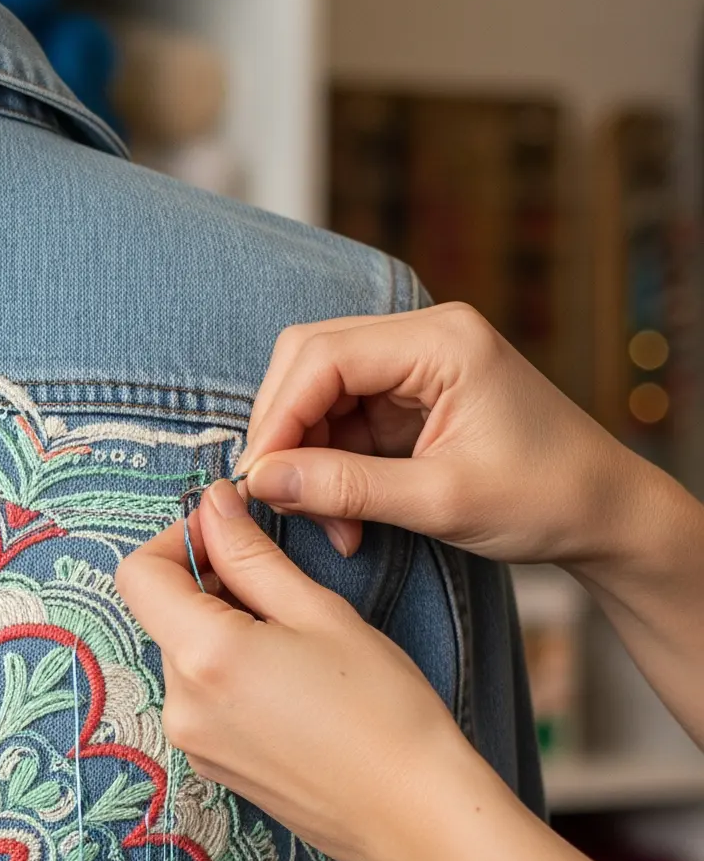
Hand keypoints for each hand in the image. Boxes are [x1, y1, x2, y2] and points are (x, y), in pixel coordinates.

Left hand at [115, 479, 483, 860]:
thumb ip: (252, 557)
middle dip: (212, 588)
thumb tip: (213, 506)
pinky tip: (292, 686)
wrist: (411, 814)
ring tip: (299, 646)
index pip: (139, 575)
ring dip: (224, 632)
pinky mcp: (210, 765)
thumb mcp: (319, 614)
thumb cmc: (384, 711)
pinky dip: (232, 674)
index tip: (228, 532)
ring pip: (185, 656)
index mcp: (203, 656)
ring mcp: (192, 742)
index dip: (178, 540)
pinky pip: (202, 698)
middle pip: (164, 615)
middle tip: (283, 590)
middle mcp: (181, 705)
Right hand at [237, 301, 703, 755]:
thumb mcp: (438, 502)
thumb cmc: (543, 499)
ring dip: (308, 458)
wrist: (603, 513)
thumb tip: (261, 481)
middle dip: (286, 432)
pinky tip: (345, 515)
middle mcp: (425, 336)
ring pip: (320, 392)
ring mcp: (418, 364)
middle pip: (312, 361)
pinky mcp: (413, 396)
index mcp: (441, 341)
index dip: (278, 416)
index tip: (258, 480)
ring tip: (329, 524)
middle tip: (282, 499)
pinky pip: (345, 419)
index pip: (324, 356)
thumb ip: (344, 487)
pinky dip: (332, 467)